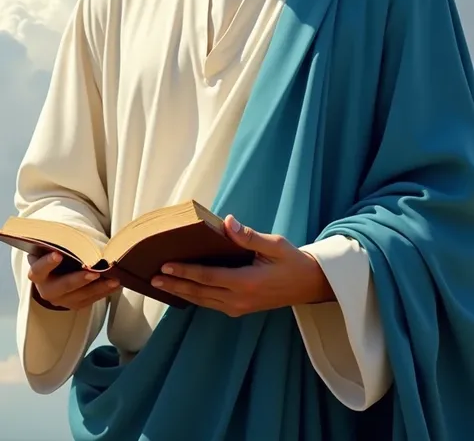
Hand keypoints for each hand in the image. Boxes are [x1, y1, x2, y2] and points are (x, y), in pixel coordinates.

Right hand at [27, 252, 119, 310]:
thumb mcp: (52, 250)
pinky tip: (116, 285)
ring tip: (114, 279)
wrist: (55, 275)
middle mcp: (48, 290)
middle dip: (80, 280)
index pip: (39, 269)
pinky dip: (105, 292)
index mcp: (38, 274)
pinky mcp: (76, 304)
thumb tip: (70, 234)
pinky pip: (91, 300)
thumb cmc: (56, 256)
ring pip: (81, 296)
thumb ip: (58, 245)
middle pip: (63, 286)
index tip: (58, 254)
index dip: (47, 263)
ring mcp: (62, 300)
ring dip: (99, 287)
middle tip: (94, 272)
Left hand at [151, 215, 334, 316]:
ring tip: (161, 284)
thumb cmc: (292, 261)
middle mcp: (239, 299)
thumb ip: (248, 236)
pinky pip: (211, 303)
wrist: (308, 285)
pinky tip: (184, 290)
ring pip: (203, 301)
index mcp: (246, 282)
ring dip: (181, 292)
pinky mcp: (240, 309)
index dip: (185, 272)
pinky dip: (195, 296)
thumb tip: (227, 222)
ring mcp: (239, 307)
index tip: (165, 266)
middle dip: (175, 284)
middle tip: (152, 278)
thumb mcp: (275, 244)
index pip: (208, 277)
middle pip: (199, 292)